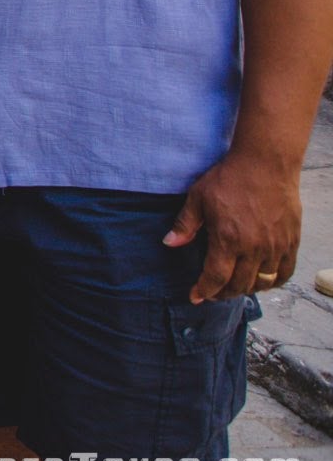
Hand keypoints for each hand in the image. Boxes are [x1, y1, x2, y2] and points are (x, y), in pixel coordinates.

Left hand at [165, 148, 302, 300]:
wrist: (265, 163)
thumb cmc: (229, 178)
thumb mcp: (198, 197)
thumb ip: (185, 224)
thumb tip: (169, 243)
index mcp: (228, 239)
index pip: (216, 278)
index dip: (204, 291)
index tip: (195, 297)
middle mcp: (254, 248)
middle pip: (239, 285)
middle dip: (222, 293)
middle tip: (212, 292)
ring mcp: (276, 246)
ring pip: (262, 282)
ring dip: (246, 289)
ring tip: (233, 286)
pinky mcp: (291, 241)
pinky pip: (285, 272)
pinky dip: (272, 282)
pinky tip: (261, 280)